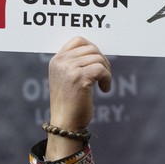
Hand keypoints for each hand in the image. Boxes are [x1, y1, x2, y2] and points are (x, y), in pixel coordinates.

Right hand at [46, 37, 110, 158]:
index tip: (98, 63)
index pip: (78, 40)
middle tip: (104, 76)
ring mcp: (69, 69)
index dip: (93, 49)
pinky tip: (104, 89)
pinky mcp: (79, 78)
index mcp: (57, 60)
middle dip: (102, 61)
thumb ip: (76, 63)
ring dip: (106, 71)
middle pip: (91, 48)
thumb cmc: (70, 103)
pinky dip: (107, 79)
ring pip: (98, 58)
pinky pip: (101, 69)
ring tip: (103, 84)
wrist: (65, 124)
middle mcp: (60, 62)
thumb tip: (97, 52)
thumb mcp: (68, 78)